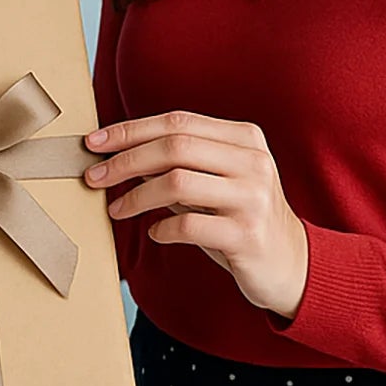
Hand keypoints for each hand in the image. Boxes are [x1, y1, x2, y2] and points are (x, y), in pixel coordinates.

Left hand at [82, 111, 309, 317]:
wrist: (291, 264)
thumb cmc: (240, 217)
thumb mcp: (218, 179)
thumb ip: (181, 161)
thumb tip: (118, 152)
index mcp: (245, 138)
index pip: (177, 122)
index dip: (130, 130)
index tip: (95, 143)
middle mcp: (252, 162)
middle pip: (174, 147)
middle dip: (125, 160)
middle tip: (94, 177)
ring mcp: (253, 197)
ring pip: (177, 182)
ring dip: (136, 197)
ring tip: (117, 209)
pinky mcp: (247, 235)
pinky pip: (188, 226)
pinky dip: (161, 229)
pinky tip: (155, 233)